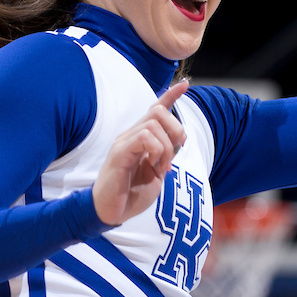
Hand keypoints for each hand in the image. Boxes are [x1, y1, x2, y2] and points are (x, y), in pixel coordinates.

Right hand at [92, 80, 188, 225]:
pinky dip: (156, 151)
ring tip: (160, 167)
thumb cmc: (131, 194)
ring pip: (154, 124)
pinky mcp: (119, 152)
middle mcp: (130, 135)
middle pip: (159, 112)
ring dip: (166, 147)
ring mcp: (123, 142)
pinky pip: (144, 137)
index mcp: (140, 138)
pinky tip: (152, 167)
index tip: (185, 84)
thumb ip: (166, 154)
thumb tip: (180, 139)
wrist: (111, 212)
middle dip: (175, 131)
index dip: (171, 95)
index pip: (155, 109)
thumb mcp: (157, 172)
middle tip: (172, 157)